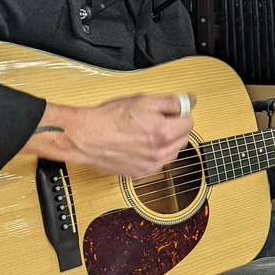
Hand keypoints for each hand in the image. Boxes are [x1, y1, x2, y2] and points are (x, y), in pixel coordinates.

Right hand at [22, 95, 195, 177]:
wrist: (85, 137)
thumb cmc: (110, 117)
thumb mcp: (143, 100)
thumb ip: (171, 102)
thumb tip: (189, 101)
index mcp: (163, 133)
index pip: (189, 123)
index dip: (180, 114)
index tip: (169, 111)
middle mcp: (159, 154)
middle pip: (183, 139)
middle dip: (175, 128)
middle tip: (156, 119)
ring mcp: (150, 166)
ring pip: (172, 153)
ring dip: (166, 142)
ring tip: (147, 131)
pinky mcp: (140, 174)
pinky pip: (158, 163)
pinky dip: (154, 154)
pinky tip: (140, 144)